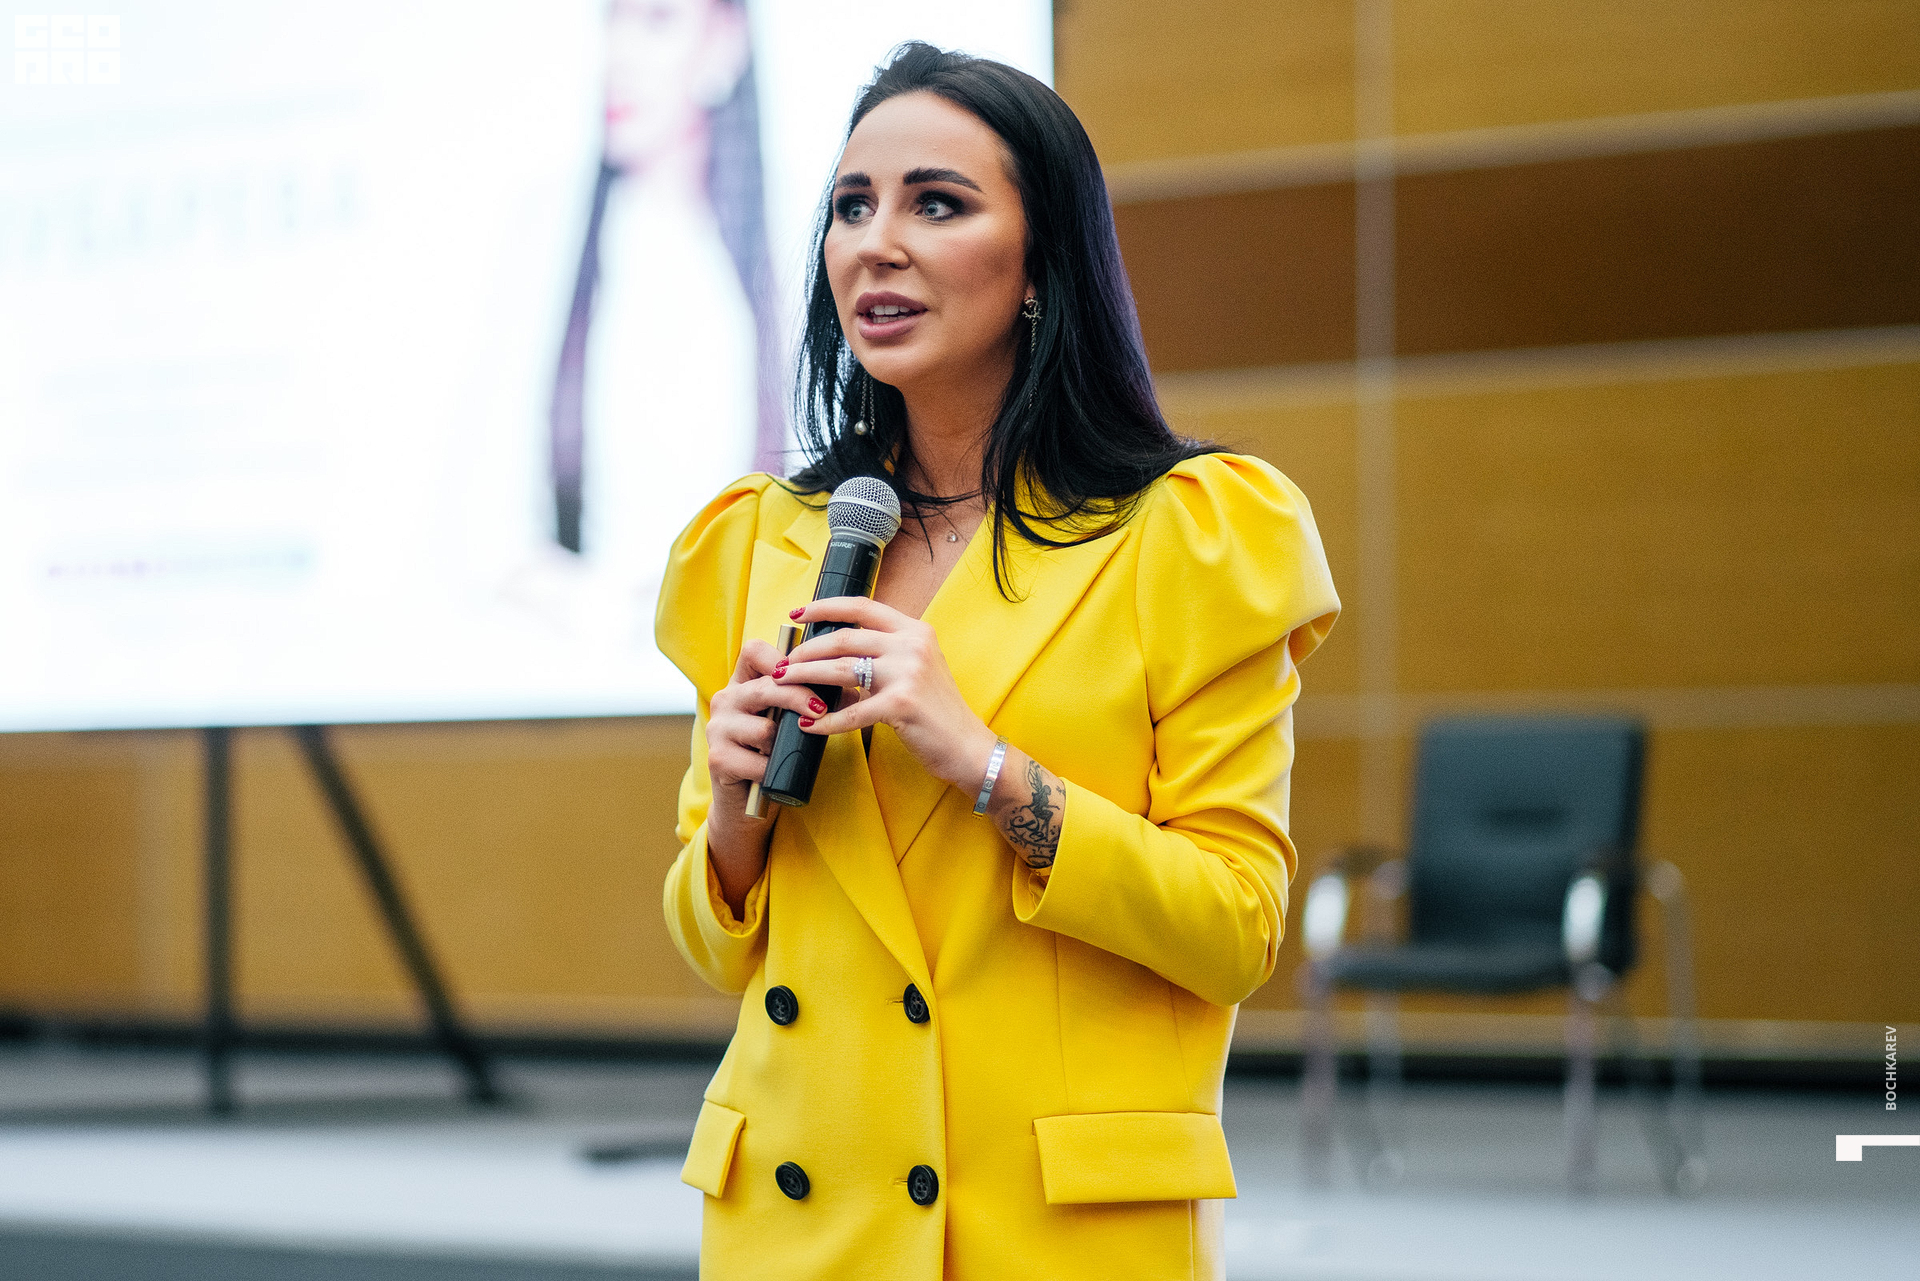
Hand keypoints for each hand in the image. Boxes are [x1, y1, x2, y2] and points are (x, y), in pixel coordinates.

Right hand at [703, 638, 829, 913]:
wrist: (748, 803)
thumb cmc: (776, 755)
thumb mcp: (792, 722)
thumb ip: (810, 700)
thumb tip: (856, 687)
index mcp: (742, 684)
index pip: (755, 651)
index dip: (784, 658)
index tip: (812, 672)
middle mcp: (725, 700)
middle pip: (765, 686)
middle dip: (800, 697)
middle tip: (822, 710)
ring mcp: (717, 729)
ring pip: (764, 728)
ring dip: (785, 744)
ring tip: (790, 753)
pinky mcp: (717, 759)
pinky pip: (757, 761)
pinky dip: (772, 769)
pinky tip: (774, 773)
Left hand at [777, 597, 997, 792]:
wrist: (968, 746)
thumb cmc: (937, 711)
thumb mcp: (917, 669)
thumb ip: (885, 655)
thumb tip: (835, 654)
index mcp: (914, 630)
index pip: (861, 606)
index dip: (824, 607)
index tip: (796, 613)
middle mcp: (912, 645)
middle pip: (844, 637)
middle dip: (806, 649)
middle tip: (783, 662)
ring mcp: (908, 673)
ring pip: (841, 669)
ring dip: (806, 676)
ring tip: (783, 683)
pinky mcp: (902, 704)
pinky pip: (851, 712)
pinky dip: (825, 720)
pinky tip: (808, 725)